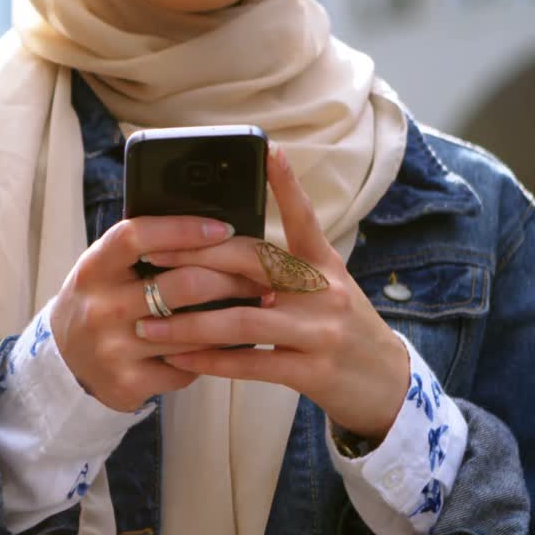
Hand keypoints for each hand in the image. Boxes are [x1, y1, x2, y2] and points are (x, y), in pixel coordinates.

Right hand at [50, 215, 271, 411]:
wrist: (66, 360)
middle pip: (180, 285)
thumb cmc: (100, 301)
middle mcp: (100, 307)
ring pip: (193, 331)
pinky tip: (223, 347)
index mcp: (94, 268)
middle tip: (258, 276)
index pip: (137, 237)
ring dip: (231, 320)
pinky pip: (187, 367)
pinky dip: (209, 357)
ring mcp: (112, 348)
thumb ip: (141, 249)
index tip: (222, 228)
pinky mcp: (127, 382)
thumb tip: (208, 228)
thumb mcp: (105, 268)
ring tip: (255, 308)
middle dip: (229, 279)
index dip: (182, 229)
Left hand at [138, 143, 409, 440]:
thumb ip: (283, 268)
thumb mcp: (324, 287)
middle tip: (151, 253)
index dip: (286, 184)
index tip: (267, 150)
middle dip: (195, 257)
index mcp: (324, 264)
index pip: (303, 217)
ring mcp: (319, 331)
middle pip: (252, 262)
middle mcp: (323, 291)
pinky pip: (251, 363)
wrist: (387, 383)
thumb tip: (223, 249)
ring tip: (146, 325)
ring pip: (242, 320)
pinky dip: (209, 362)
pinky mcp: (312, 371)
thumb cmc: (340, 327)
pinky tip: (177, 359)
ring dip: (188, 323)